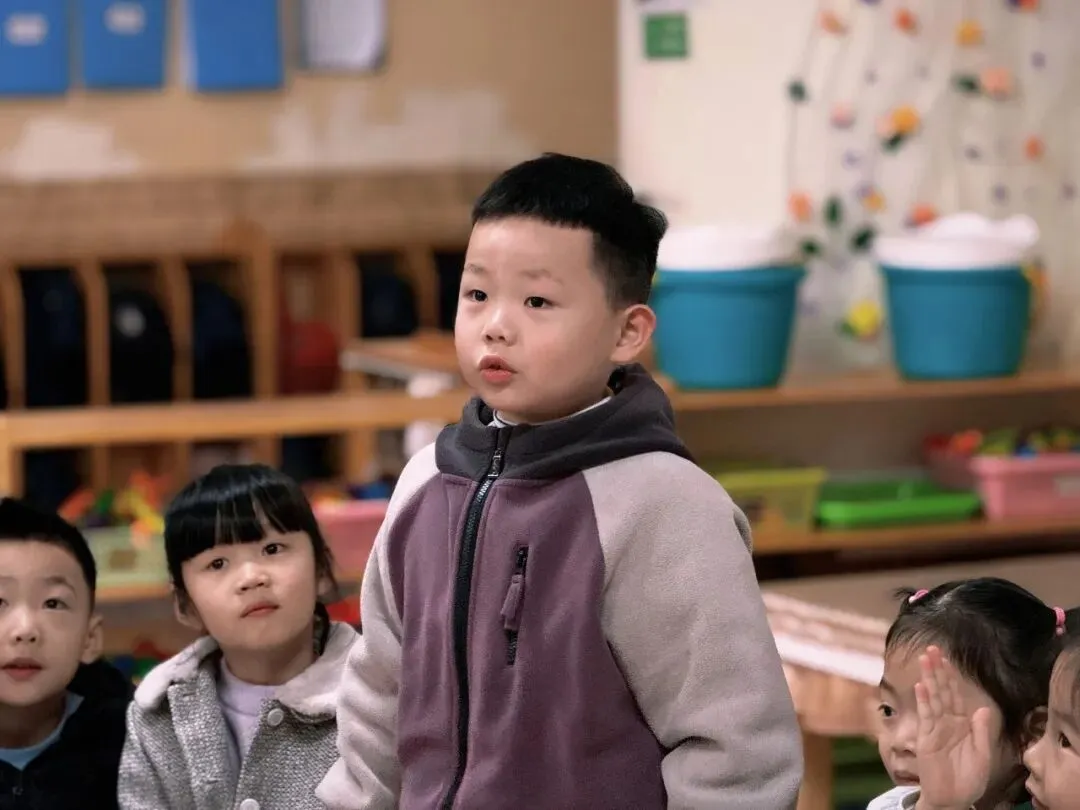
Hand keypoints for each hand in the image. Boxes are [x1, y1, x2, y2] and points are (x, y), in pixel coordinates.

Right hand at [913, 646, 992, 809]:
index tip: (947, 659)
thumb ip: (981, 731)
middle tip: (932, 649)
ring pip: (933, 699)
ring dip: (929, 679)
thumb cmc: (968, 779)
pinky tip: (921, 686)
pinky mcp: (926, 739)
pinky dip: (924, 701)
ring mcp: (935, 729)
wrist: (953, 799)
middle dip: (937, 670)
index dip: (952, 677)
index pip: (956, 695)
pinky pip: (926, 716)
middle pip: (942, 691)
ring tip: (925, 659)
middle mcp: (947, 723)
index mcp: (962, 725)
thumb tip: (983, 708)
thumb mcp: (982, 755)